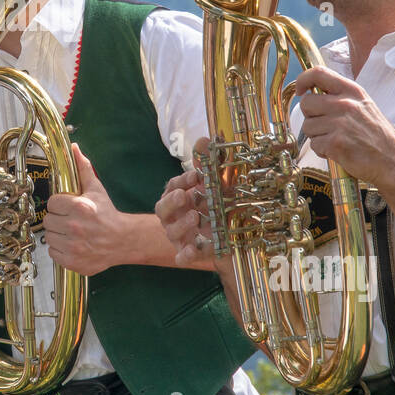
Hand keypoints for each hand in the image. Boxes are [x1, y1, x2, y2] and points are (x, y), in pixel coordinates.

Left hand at [40, 144, 129, 275]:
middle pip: (48, 220)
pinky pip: (53, 252)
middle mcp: (75, 227)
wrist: (122, 240)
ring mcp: (74, 246)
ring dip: (57, 234)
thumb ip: (82, 168)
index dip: (59, 204)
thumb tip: (74, 148)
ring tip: (71, 232)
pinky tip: (71, 244)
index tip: (68, 207)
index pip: (52, 202)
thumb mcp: (96, 189)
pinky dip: (59, 249)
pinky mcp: (72, 261)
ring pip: (49, 236)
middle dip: (57, 219)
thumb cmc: (108, 215)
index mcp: (79, 207)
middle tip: (69, 220)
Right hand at [154, 137, 223, 269]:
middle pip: (162, 209)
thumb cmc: (219, 207)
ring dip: (182, 224)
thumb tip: (206, 138)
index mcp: (178, 198)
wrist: (232, 238)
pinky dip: (185, 254)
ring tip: (195, 217)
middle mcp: (174, 216)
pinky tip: (193, 249)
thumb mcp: (218, 184)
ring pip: (172, 231)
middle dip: (172, 201)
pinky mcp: (189, 253)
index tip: (195, 176)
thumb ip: (209, 163)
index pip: (172, 187)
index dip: (181, 181)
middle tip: (184, 196)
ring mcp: (180, 236)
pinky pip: (181, 256)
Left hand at [293, 66, 394, 185]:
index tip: (301, 90)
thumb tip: (314, 93)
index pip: (318, 73)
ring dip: (317, 136)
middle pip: (306, 103)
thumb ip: (341, 97)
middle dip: (311, 116)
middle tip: (325, 126)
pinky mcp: (335, 143)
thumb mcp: (364, 105)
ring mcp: (339, 123)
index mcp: (352, 91)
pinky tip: (338, 151)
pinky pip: (314, 144)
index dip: (303, 80)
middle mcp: (345, 104)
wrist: (393, 161)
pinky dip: (322, 151)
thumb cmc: (378, 136)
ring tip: (336, 140)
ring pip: (308, 126)